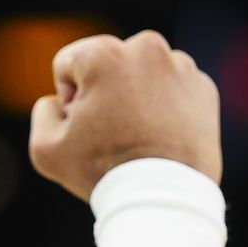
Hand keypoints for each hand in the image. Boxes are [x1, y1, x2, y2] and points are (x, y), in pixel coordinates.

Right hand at [28, 30, 222, 201]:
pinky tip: (159, 136)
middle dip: (104, 90)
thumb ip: (43, 110)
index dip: (68, 96)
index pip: (70, 62)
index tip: (83, 124)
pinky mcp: (204, 88)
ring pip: (142, 73)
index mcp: (105, 54)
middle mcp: (147, 48)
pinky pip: (172, 88)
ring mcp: (181, 67)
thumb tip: (61, 101)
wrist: (164, 198)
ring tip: (137, 135)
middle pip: (109, 63)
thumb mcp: (45, 147)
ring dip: (135, 95)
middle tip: (110, 130)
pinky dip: (164, 105)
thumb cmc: (102, 171)